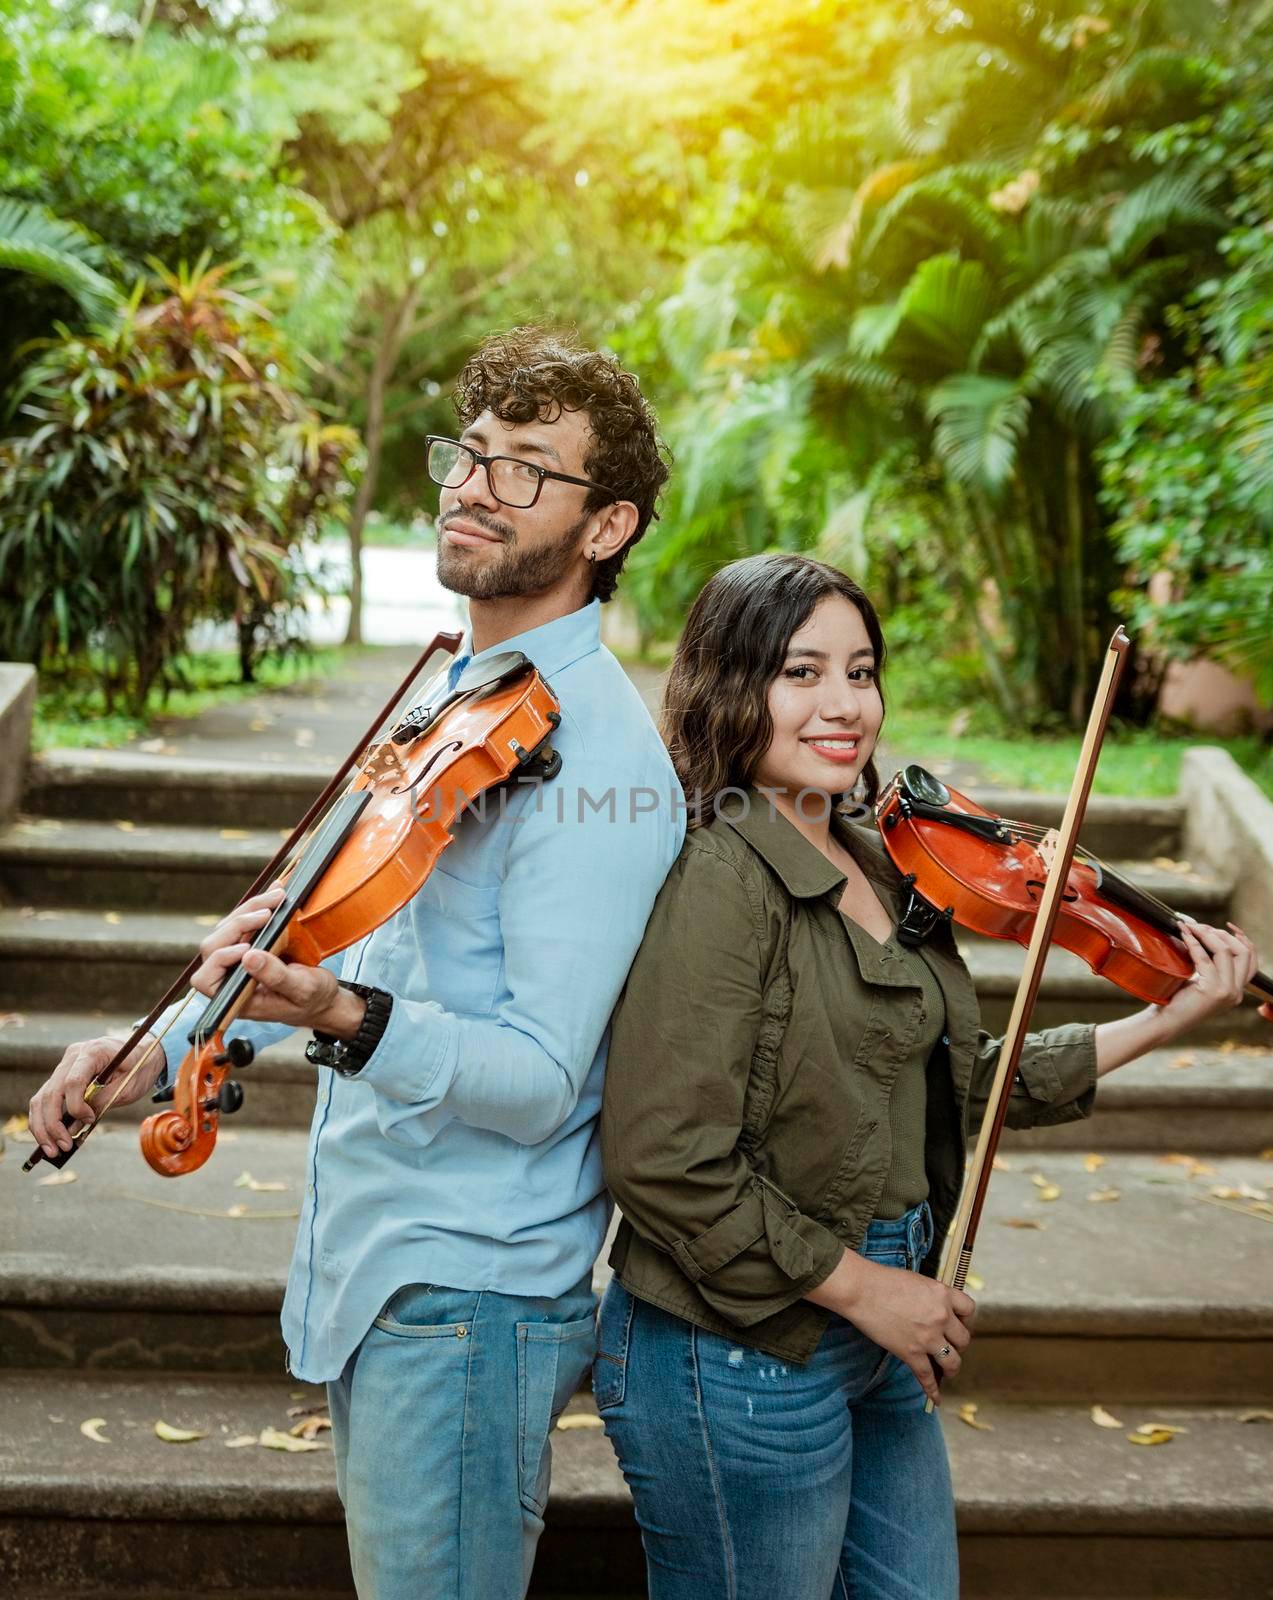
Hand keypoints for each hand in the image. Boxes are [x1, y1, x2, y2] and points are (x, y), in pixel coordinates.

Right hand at [28, 1032, 165, 1157]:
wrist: (144, 1051)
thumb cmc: (139, 1067)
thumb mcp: (128, 1086)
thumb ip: (101, 1102)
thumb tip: (74, 1126)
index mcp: (93, 1052)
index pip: (73, 1081)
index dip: (76, 1106)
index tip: (89, 1120)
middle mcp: (73, 1056)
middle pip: (51, 1093)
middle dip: (52, 1125)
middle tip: (61, 1148)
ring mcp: (65, 1065)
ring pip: (42, 1098)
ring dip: (43, 1127)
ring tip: (52, 1150)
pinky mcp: (62, 1076)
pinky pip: (46, 1099)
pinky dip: (45, 1120)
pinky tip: (49, 1139)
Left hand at [191, 883, 348, 1032]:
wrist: (322, 994)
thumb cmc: (311, 1000)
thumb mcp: (302, 990)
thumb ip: (276, 976)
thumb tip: (249, 957)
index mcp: (238, 998)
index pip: (207, 979)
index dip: (220, 959)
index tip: (249, 947)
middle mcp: (232, 979)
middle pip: (214, 947)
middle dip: (238, 925)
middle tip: (268, 914)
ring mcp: (239, 960)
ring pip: (227, 929)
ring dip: (249, 910)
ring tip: (276, 898)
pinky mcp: (250, 945)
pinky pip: (243, 923)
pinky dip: (257, 907)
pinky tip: (274, 894)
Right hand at [807, 1251, 974, 1405]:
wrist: (861, 1290)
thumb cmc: (883, 1281)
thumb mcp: (917, 1282)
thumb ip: (931, 1297)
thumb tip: (934, 1310)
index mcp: (943, 1294)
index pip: (969, 1309)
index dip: (965, 1318)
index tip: (958, 1323)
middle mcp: (941, 1317)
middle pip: (963, 1339)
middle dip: (957, 1344)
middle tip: (948, 1345)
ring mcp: (927, 1337)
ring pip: (953, 1361)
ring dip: (951, 1368)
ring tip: (947, 1371)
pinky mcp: (911, 1353)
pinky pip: (927, 1376)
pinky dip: (932, 1390)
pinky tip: (935, 1398)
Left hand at [1154, 919, 1257, 1040]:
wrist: (1167, 1022)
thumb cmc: (1179, 1001)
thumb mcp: (1202, 982)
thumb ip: (1212, 967)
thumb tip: (1208, 936)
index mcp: (1237, 991)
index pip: (1250, 960)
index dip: (1242, 940)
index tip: (1228, 926)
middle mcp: (1236, 992)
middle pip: (1242, 952)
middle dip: (1222, 934)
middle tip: (1201, 926)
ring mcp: (1227, 992)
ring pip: (1225, 952)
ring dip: (1206, 934)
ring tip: (1191, 927)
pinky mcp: (1213, 990)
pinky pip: (1204, 958)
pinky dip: (1193, 942)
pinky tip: (1184, 935)